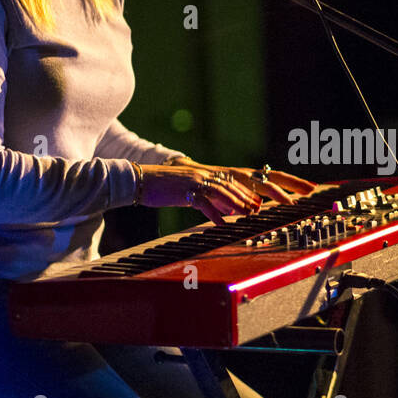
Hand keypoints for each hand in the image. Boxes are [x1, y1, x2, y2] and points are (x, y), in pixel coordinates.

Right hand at [136, 162, 260, 223]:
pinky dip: (214, 214)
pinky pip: (203, 203)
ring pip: (220, 192)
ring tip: (247, 214)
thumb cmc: (161, 187)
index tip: (256, 201)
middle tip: (257, 209)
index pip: (228, 182)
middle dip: (245, 197)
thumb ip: (203, 199)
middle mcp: (201, 175)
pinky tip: (221, 224)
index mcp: (202, 174)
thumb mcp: (186, 192)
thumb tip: (219, 211)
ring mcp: (193, 182)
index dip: (244, 191)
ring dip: (236, 204)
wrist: (140, 180)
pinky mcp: (184, 191)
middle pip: (229, 186)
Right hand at [138, 159, 314, 223]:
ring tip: (256, 212)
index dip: (288, 181)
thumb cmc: (177, 188)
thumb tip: (245, 210)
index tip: (309, 188)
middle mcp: (218, 173)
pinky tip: (223, 222)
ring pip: (229, 190)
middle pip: (254, 180)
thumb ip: (226, 199)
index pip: (264, 176)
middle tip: (295, 201)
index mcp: (226, 174)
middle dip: (277, 190)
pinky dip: (214, 212)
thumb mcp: (207, 193)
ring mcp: (203, 179)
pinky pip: (204, 201)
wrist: (147, 179)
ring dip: (243, 202)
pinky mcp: (187, 189)